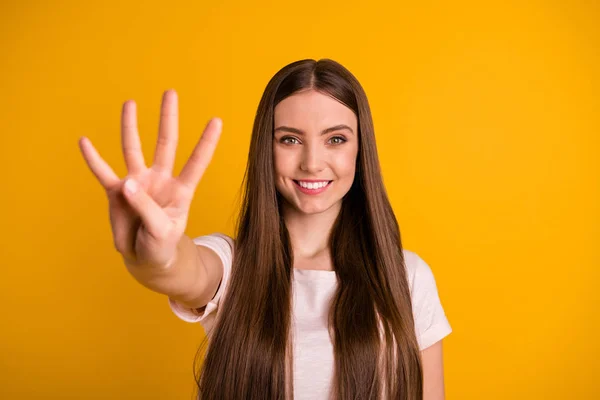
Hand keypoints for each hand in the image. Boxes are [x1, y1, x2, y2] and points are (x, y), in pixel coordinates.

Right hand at [78, 89, 221, 270]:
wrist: (145, 258)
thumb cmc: (161, 244)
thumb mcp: (161, 231)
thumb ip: (146, 208)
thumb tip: (127, 183)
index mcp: (181, 190)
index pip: (196, 162)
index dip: (206, 143)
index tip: (216, 120)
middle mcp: (160, 180)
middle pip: (166, 143)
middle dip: (168, 118)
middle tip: (170, 92)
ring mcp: (138, 184)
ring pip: (133, 149)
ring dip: (130, 126)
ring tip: (130, 103)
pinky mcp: (117, 193)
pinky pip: (103, 172)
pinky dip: (93, 159)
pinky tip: (85, 141)